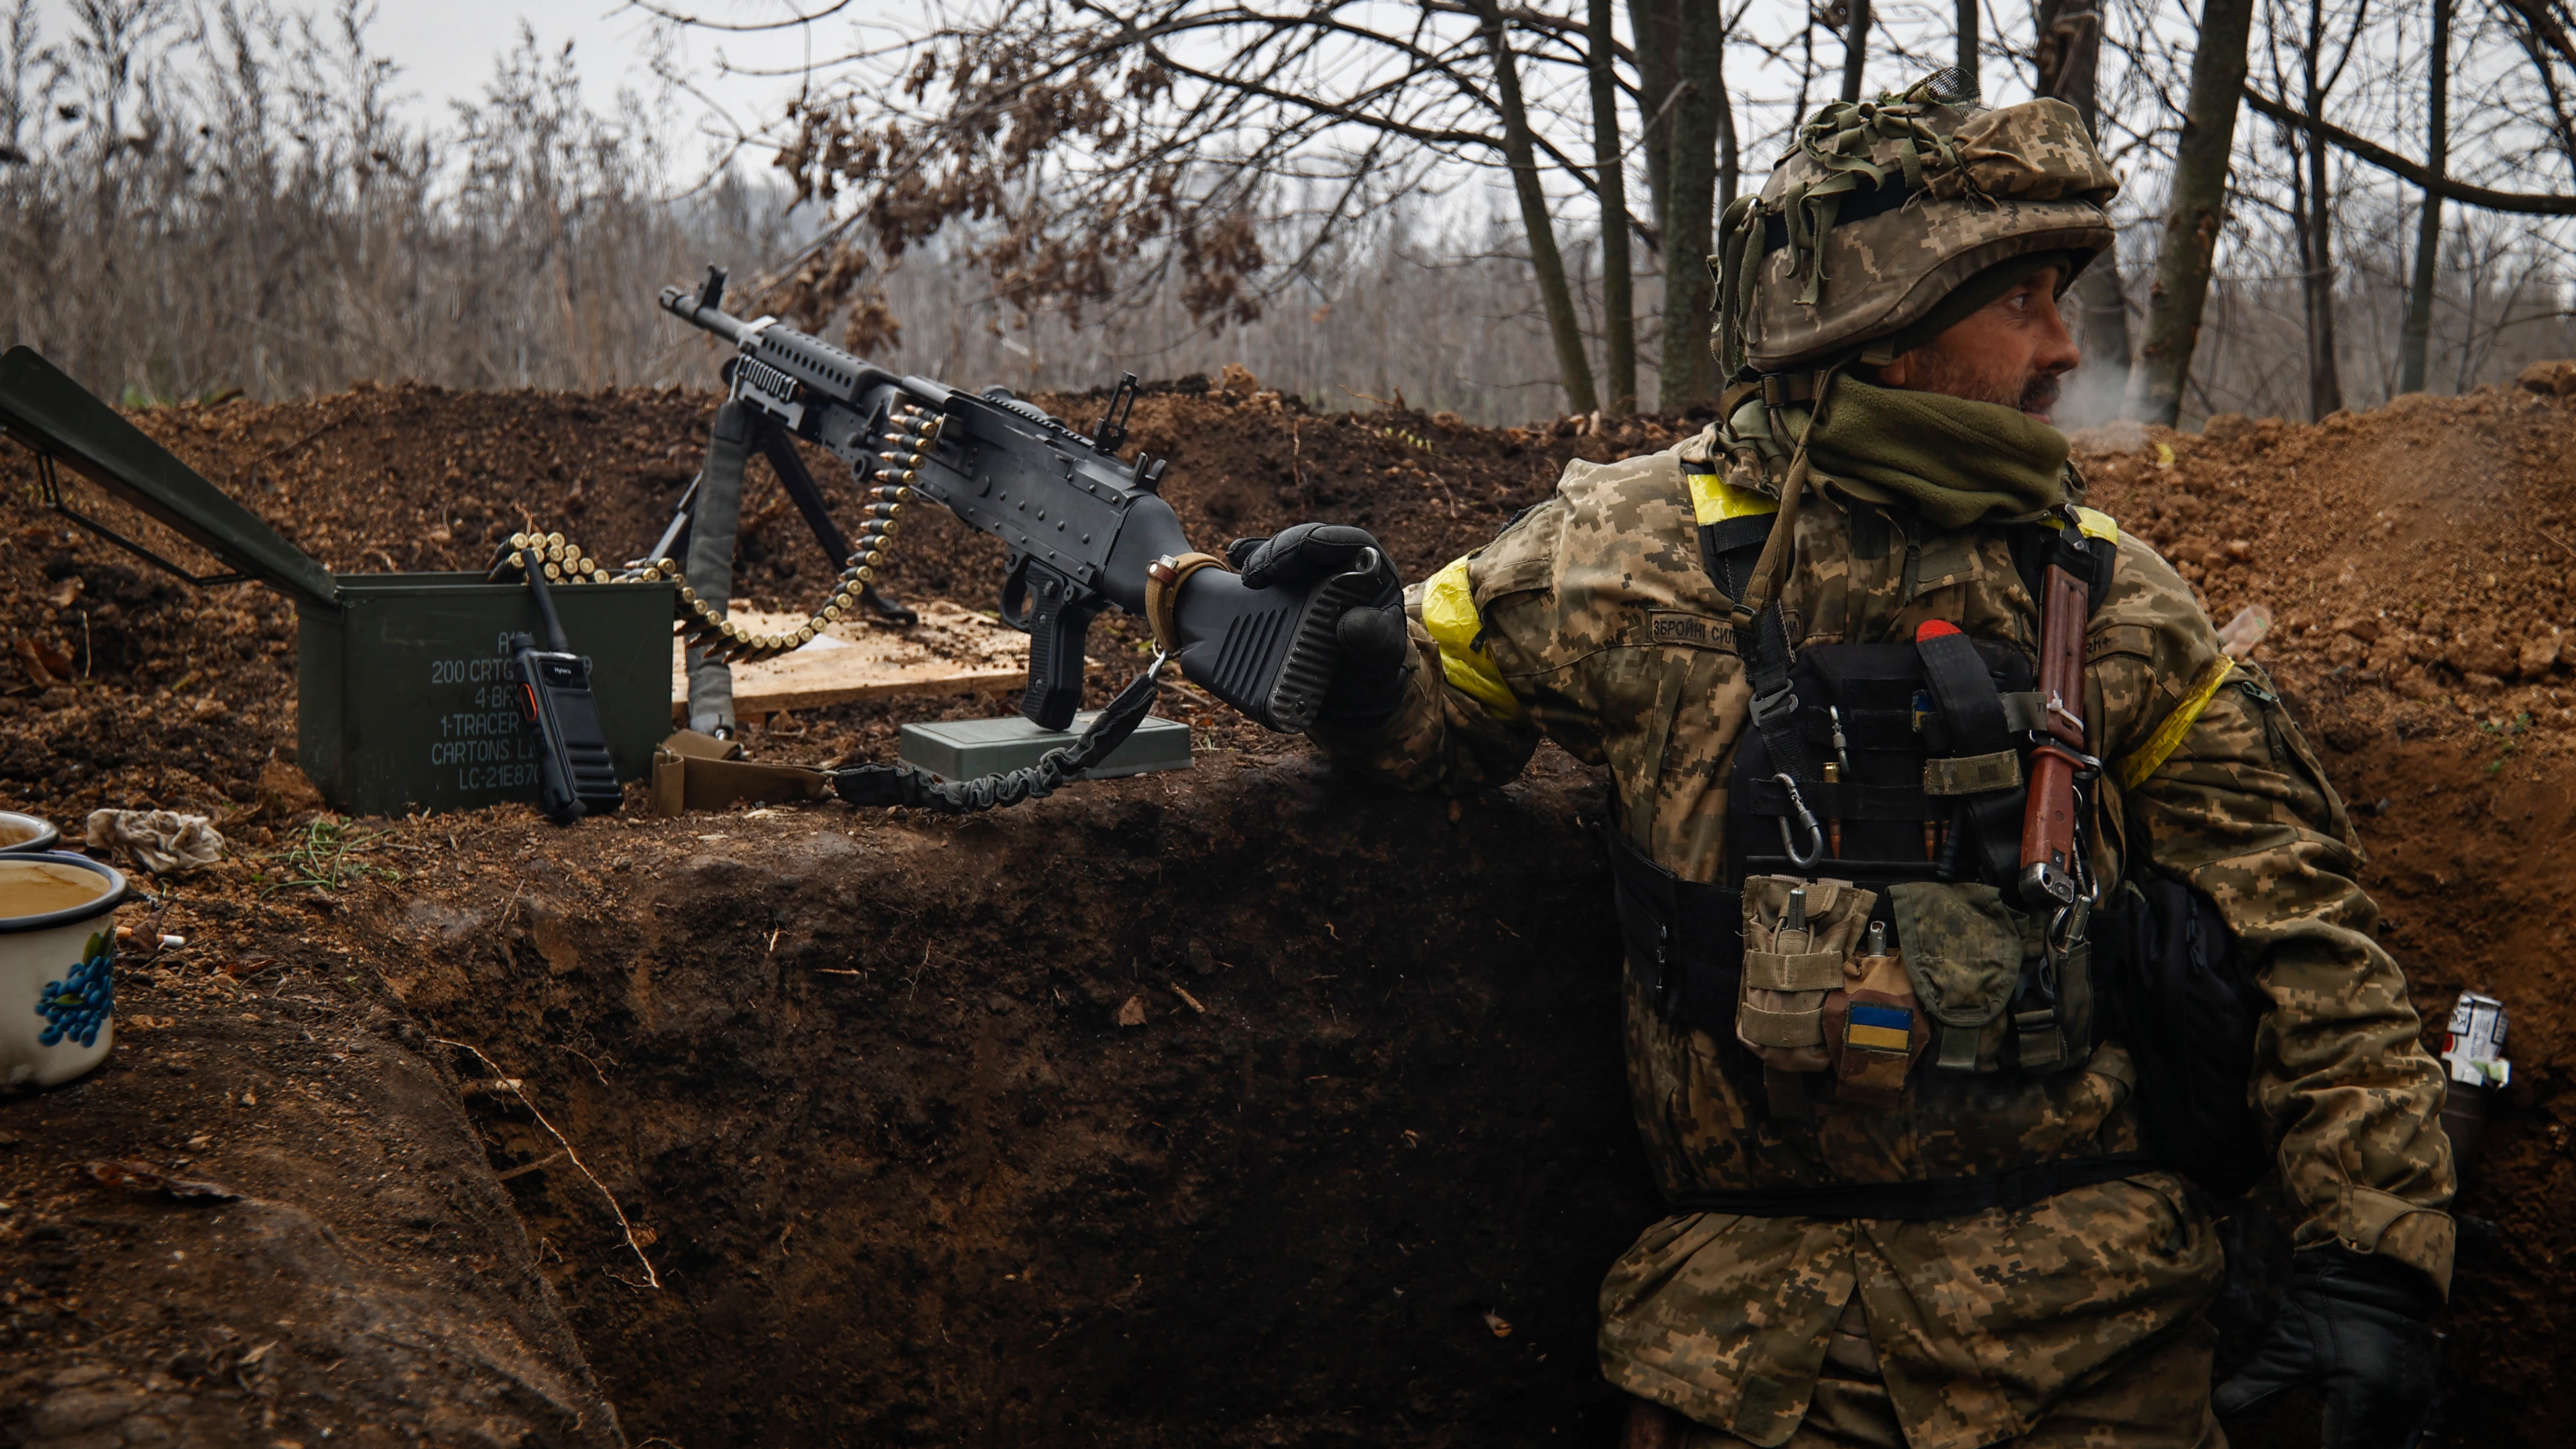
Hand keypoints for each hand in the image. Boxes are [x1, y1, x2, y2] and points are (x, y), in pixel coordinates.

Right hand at [1230, 523, 1409, 729]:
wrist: (1351, 694)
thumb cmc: (1372, 670)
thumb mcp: (1380, 659)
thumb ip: (1373, 639)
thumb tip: (1349, 622)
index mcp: (1371, 574)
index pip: (1345, 542)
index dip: (1315, 542)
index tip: (1286, 561)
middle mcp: (1343, 567)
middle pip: (1308, 543)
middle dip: (1279, 551)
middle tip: (1253, 575)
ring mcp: (1313, 578)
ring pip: (1287, 551)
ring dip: (1262, 556)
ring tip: (1245, 574)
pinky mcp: (1290, 591)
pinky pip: (1270, 567)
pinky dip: (1251, 559)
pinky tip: (1233, 556)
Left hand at [2213, 1249, 2440, 1448]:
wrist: (2370, 1276)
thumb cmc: (2324, 1312)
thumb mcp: (2287, 1349)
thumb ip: (2258, 1385)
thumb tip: (2221, 1411)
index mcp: (2364, 1397)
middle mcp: (2398, 1405)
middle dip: (2345, 1448)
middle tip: (2325, 1441)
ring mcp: (2417, 1400)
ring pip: (2392, 1443)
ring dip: (2366, 1443)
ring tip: (2338, 1437)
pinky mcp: (2425, 1392)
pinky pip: (2407, 1429)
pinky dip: (2385, 1435)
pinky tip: (2363, 1432)